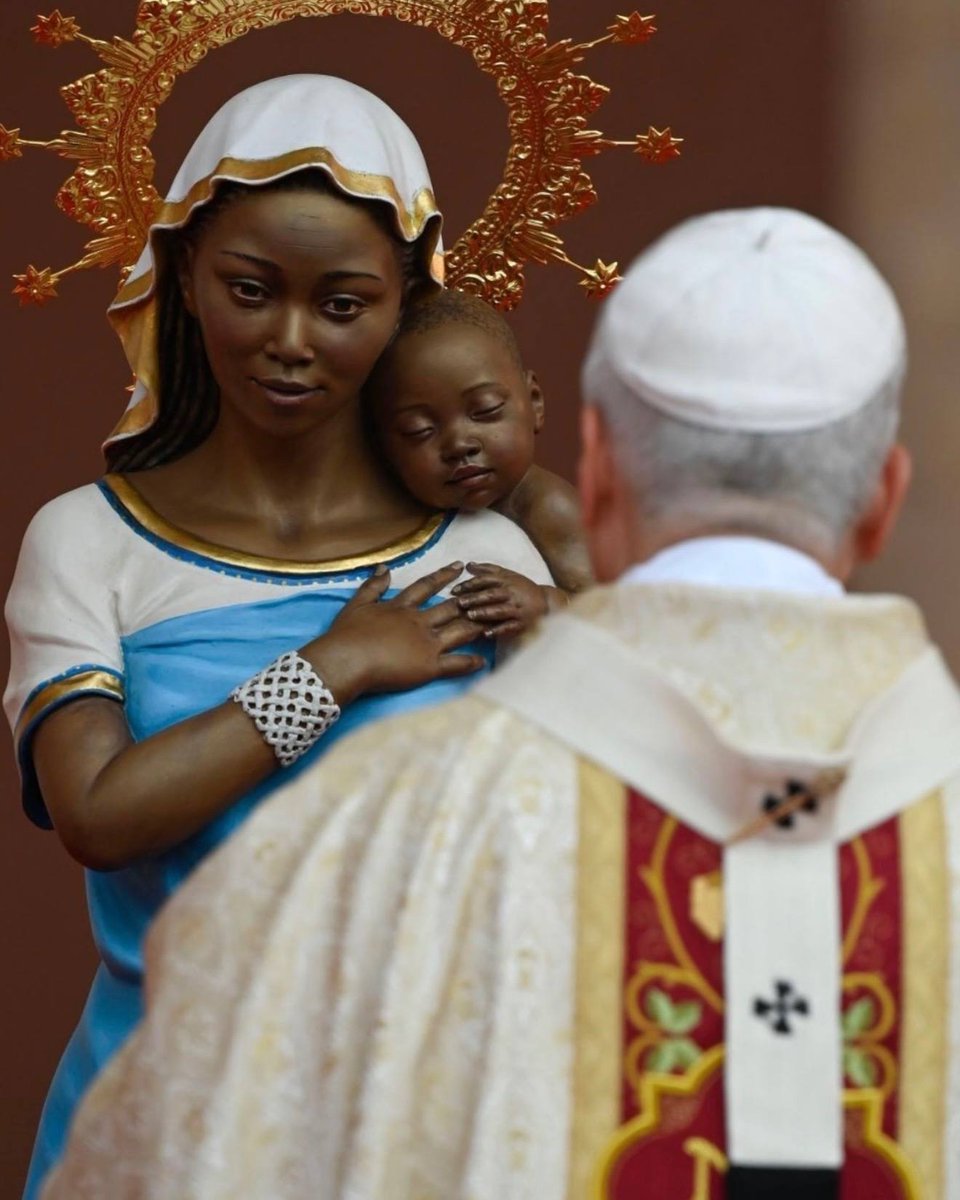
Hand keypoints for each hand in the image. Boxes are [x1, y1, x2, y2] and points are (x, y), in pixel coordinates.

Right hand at [306, 562, 485, 703]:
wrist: (346, 660)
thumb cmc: (347, 634)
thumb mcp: (357, 604)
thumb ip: (373, 586)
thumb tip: (384, 567)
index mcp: (402, 607)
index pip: (427, 586)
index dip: (444, 575)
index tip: (459, 566)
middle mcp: (419, 622)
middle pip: (451, 608)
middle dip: (472, 599)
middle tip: (489, 592)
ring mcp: (427, 644)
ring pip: (459, 632)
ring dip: (477, 627)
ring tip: (494, 623)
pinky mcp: (429, 666)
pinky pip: (455, 663)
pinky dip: (470, 662)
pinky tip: (483, 661)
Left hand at [452, 562, 549, 639]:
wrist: (546, 602)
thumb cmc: (522, 588)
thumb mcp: (507, 575)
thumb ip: (488, 570)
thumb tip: (468, 564)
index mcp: (506, 581)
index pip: (486, 580)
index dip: (470, 584)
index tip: (454, 590)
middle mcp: (511, 594)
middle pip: (491, 595)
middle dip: (475, 598)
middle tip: (459, 602)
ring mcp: (517, 609)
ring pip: (500, 610)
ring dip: (485, 613)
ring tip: (470, 615)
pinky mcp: (522, 623)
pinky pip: (509, 627)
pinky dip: (498, 631)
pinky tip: (486, 634)